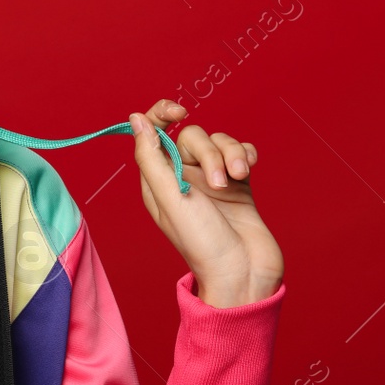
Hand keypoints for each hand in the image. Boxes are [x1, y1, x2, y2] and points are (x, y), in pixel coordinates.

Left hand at [129, 99, 283, 307]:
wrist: (245, 273)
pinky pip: (240, 151)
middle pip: (192, 136)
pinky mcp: (239, 183)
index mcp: (158, 180)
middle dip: (210, 152)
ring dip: (231, 155)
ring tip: (236, 181)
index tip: (179, 111)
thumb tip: (136, 118)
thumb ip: (151, 156)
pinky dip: (245, 155)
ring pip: (220, 142)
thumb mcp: (169, 198)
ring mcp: (212, 180)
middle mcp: (182, 177)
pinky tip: (248, 170)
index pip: (153, 132)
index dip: (162, 114)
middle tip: (219, 184)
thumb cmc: (202, 242)